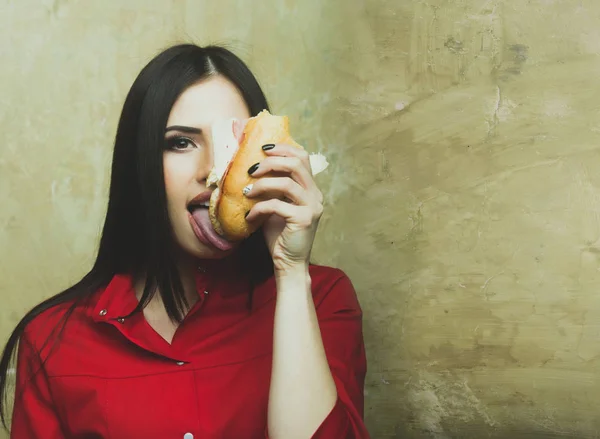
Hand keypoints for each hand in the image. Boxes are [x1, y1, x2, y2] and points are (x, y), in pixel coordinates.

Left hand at [244, 143, 323, 272]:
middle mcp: (315, 195)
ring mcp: (312, 207)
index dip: (283, 149)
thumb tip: (250, 168)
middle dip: (271, 162)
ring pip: (287, 183)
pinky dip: (259, 208)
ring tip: (247, 191)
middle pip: (297, 164)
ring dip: (262, 184)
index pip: (302, 157)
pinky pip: (277, 205)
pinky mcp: (304, 219)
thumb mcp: (276, 205)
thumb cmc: (280, 234)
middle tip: (252, 169)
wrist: (289, 262)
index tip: (263, 149)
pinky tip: (250, 215)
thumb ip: (272, 187)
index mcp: (310, 188)